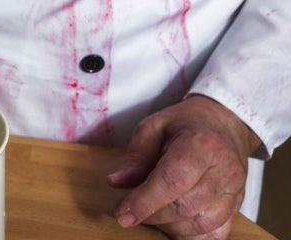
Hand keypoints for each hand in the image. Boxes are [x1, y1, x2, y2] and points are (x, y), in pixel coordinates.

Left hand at [107, 95, 260, 238]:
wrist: (224, 124)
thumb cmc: (185, 124)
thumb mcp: (153, 127)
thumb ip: (136, 157)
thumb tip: (116, 183)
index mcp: (201, 144)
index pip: (172, 180)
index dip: (144, 201)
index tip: (122, 214)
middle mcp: (224, 169)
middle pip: (184, 206)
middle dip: (152, 214)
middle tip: (132, 208)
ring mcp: (235, 190)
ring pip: (199, 224)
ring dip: (169, 226)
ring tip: (153, 211)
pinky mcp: (238, 206)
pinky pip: (214, 233)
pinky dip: (190, 234)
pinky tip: (174, 222)